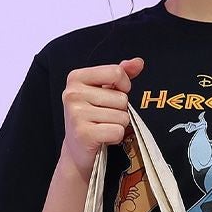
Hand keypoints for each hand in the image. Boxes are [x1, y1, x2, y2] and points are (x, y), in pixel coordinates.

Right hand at [61, 57, 144, 180]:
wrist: (77, 149)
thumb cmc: (91, 117)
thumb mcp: (103, 90)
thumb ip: (120, 74)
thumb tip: (138, 62)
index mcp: (76, 77)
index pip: (116, 72)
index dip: (123, 86)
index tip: (113, 95)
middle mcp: (73, 94)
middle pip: (121, 98)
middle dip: (119, 110)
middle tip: (104, 117)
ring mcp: (76, 114)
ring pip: (122, 116)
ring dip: (117, 125)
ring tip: (102, 126)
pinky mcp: (84, 134)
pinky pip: (118, 131)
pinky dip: (116, 137)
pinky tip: (103, 137)